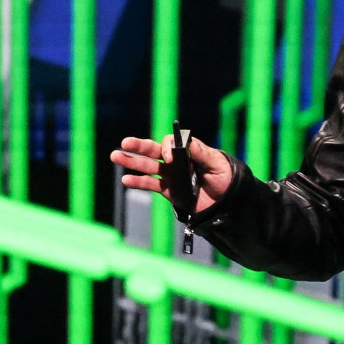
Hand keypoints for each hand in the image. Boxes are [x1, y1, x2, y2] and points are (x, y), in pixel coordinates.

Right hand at [109, 135, 232, 214]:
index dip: (167, 148)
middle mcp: (176, 161)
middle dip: (139, 147)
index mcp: (187, 151)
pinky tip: (126, 180)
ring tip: (115, 156)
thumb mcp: (216, 163)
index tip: (169, 158)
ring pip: (148, 167)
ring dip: (132, 162)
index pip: (170, 143)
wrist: (227, 202)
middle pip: (154, 151)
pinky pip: (151, 185)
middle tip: (124, 142)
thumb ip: (201, 152)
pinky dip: (138, 182)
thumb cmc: (225, 178)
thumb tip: (185, 140)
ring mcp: (171, 176)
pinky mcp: (169, 191)